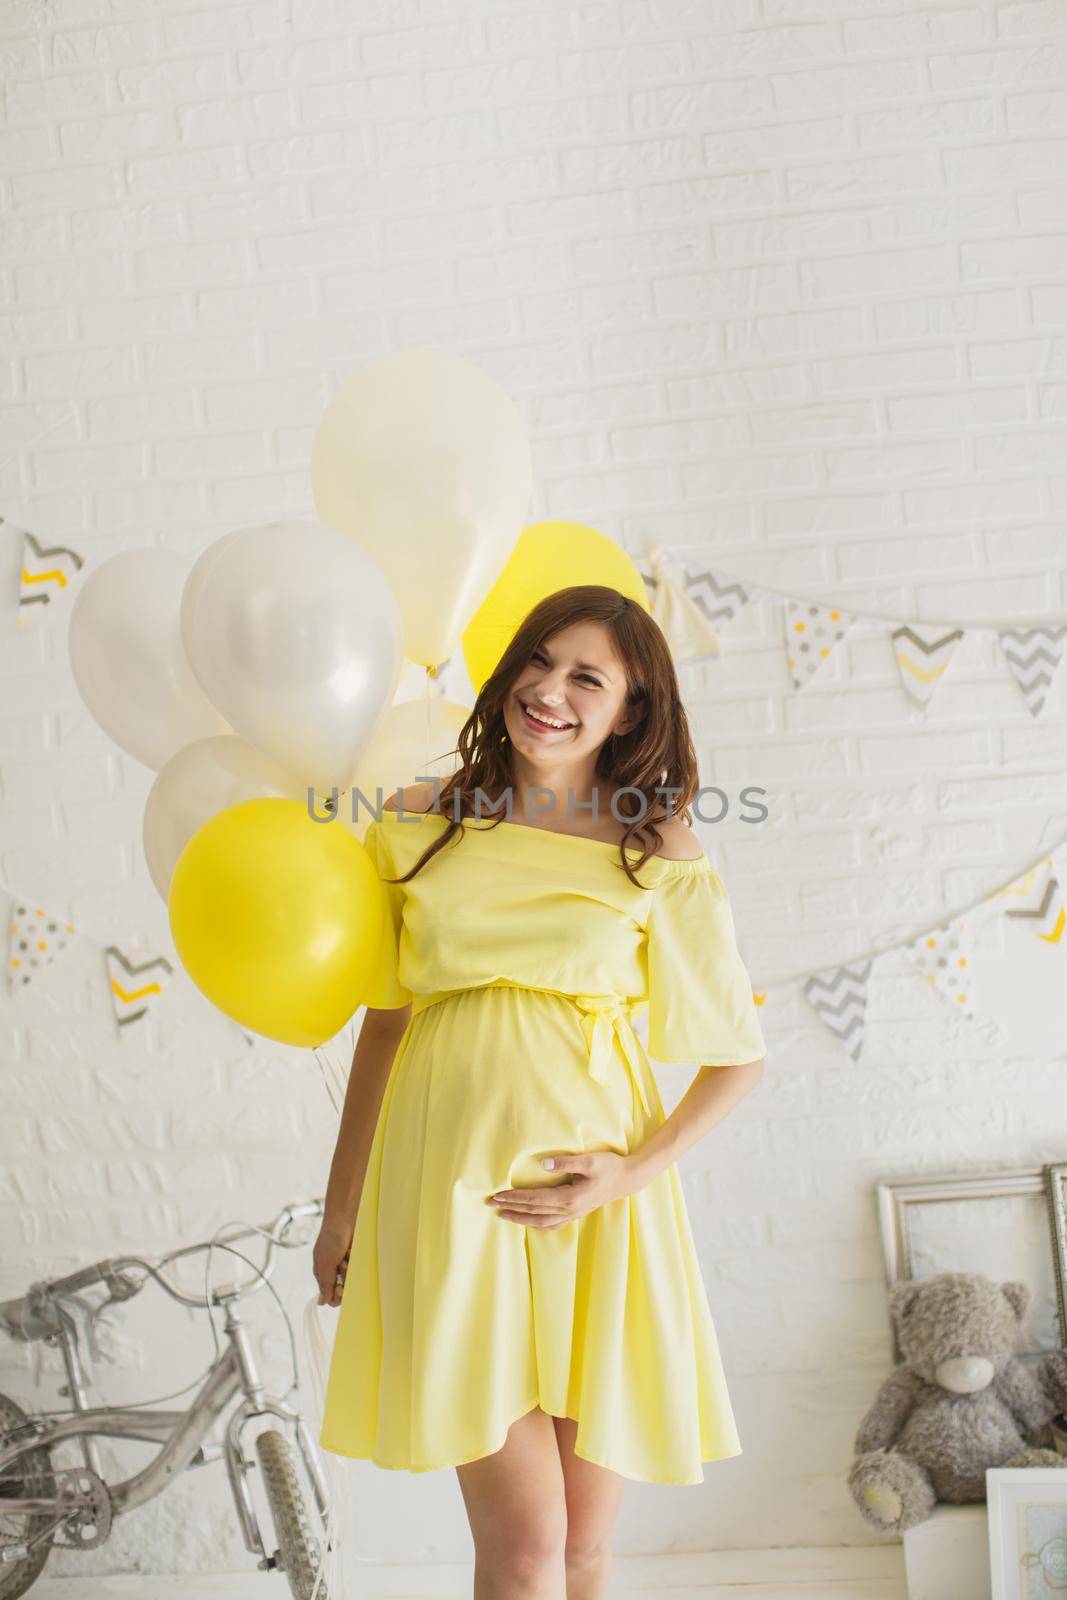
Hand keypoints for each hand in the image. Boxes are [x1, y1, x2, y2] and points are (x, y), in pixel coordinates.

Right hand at [313, 1217, 353, 1307]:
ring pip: (352, 1281)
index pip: (330, 1296)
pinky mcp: (356, 1260)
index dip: (336, 1295)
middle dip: (344, 1279)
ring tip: (346, 1255)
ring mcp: (346, 1266)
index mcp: (322, 1274)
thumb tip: (321, 1303)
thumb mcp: (325, 1263)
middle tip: (342, 1266)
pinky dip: (356, 1262)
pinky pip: (359, 1270)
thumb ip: (325, 1284)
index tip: (339, 1286)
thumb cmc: (331, 1238)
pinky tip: (352, 1252)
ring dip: (349, 1269)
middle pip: (343, 1290)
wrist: (345, 1219)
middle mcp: (334, 1272)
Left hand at [488, 1151, 635, 1228]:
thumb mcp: (589, 1160)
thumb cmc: (609, 1166)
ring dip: (521, 1219)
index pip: (535, 1199)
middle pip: (534, 1212)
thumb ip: (566, 1162)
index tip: (497, 1195)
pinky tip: (529, 1222)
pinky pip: (552, 1224)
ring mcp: (573, 1214)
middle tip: (491, 1204)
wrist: (627, 1179)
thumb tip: (544, 1162)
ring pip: (541, 1222)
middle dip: (512, 1209)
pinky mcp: (576, 1214)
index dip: (515, 1198)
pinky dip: (537, 1225)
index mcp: (570, 1198)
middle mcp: (569, 1210)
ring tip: (504, 1215)